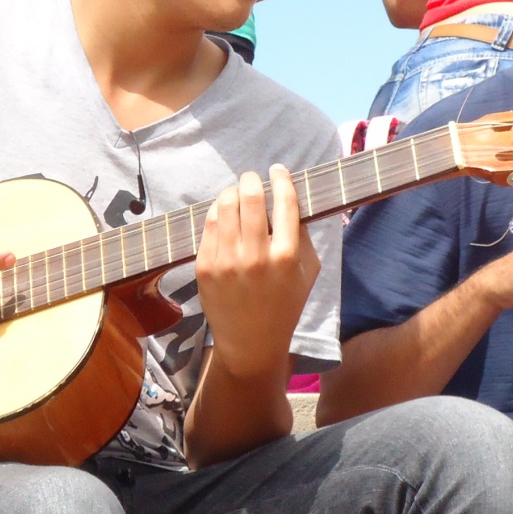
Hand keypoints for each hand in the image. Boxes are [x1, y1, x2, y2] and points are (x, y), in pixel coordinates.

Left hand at [195, 166, 319, 376]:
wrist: (251, 343)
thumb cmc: (285, 305)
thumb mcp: (307, 272)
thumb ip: (302, 236)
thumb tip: (289, 199)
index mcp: (286, 256)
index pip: (285, 203)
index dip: (282, 180)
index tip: (278, 170)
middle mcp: (256, 256)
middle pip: (251, 198)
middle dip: (252, 181)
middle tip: (253, 179)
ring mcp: (226, 261)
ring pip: (225, 206)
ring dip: (232, 192)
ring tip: (237, 194)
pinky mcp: (205, 267)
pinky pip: (209, 225)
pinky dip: (218, 212)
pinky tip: (224, 212)